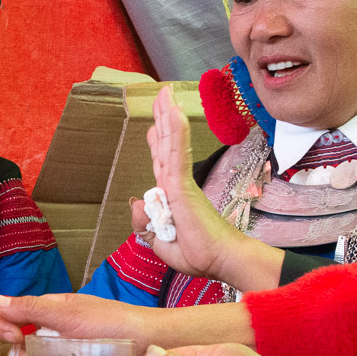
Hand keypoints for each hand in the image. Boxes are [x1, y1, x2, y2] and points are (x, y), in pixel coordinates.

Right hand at [0, 292, 152, 355]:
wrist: (152, 345)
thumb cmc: (113, 323)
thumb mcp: (68, 314)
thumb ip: (32, 309)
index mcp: (53, 310)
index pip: (17, 315)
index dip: (6, 324)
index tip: (9, 334)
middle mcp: (58, 331)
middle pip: (23, 340)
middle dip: (15, 347)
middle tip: (22, 353)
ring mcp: (68, 353)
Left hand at [132, 86, 279, 290]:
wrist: (220, 261)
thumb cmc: (197, 254)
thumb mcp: (160, 242)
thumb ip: (145, 224)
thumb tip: (136, 203)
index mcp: (171, 197)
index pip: (161, 164)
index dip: (157, 143)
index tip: (154, 125)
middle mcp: (176, 185)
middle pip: (165, 146)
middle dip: (162, 119)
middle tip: (162, 95)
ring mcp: (180, 183)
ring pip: (170, 144)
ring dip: (167, 117)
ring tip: (165, 94)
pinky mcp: (184, 186)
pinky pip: (177, 155)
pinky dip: (175, 134)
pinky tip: (174, 114)